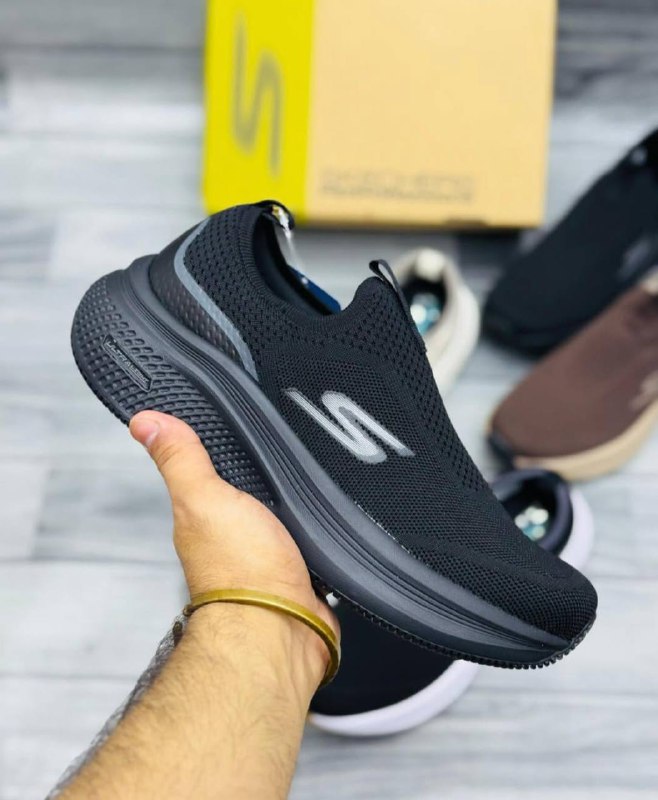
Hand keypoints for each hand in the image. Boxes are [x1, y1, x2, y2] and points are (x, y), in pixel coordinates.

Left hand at [130, 410, 337, 691]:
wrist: (285, 629)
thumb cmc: (242, 570)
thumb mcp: (204, 498)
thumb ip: (181, 458)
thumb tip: (142, 419)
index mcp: (206, 516)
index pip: (214, 470)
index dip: (226, 448)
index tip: (244, 419)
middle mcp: (236, 537)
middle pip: (255, 492)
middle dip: (274, 474)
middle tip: (296, 443)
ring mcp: (272, 556)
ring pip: (288, 514)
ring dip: (302, 501)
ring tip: (320, 471)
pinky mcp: (306, 571)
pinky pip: (316, 539)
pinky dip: (324, 528)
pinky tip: (335, 512)